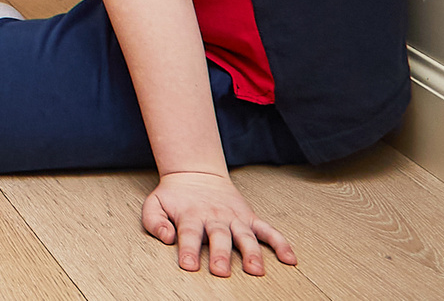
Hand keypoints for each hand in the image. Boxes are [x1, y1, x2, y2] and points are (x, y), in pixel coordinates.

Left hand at [142, 170, 294, 276]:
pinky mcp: (249, 218)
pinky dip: (280, 243)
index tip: (189, 265)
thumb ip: (154, 221)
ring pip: (245, 236)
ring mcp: (234, 218)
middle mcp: (215, 217)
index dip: (189, 249)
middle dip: (220, 254)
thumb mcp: (155, 203)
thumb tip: (166, 237)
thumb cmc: (175, 196)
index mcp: (191, 215)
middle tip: (220, 271)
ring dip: (251, 253)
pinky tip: (290, 259)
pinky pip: (268, 230)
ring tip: (256, 270)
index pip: (189, 234)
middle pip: (219, 237)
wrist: (195, 173)